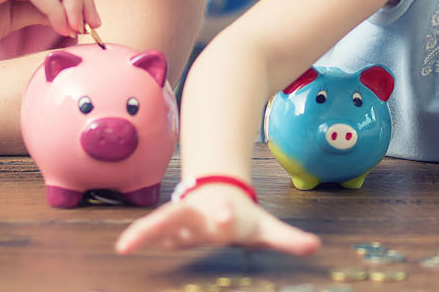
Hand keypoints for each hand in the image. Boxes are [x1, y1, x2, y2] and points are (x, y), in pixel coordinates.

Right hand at [115, 184, 321, 254]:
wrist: (216, 191)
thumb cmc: (242, 216)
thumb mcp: (264, 227)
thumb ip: (287, 238)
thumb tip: (315, 247)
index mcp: (223, 215)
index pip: (224, 216)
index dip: (224, 216)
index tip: (225, 217)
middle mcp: (199, 216)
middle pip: (187, 215)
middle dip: (178, 223)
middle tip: (171, 224)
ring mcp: (181, 221)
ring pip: (162, 221)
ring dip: (147, 231)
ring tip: (127, 244)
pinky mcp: (167, 228)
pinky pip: (151, 232)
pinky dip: (138, 237)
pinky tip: (123, 248)